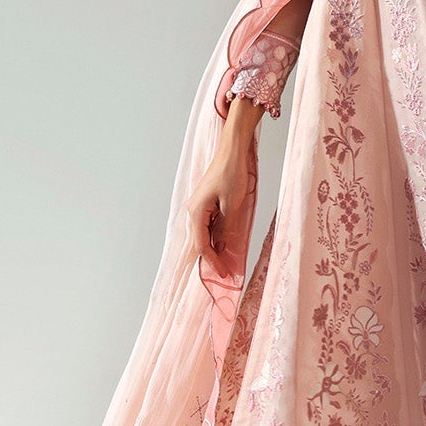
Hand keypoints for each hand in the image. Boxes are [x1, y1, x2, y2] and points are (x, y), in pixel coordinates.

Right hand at [187, 112, 258, 277]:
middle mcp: (193, 211)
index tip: (223, 275)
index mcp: (196, 212)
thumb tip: (220, 246)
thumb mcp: (232, 204)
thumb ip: (225, 228)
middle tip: (224, 273)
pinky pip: (208, 225)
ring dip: (213, 248)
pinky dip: (215, 237)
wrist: (232, 151)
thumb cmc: (232, 173)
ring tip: (225, 263)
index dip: (212, 262)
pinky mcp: (206, 203)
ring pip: (203, 234)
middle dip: (211, 259)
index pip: (201, 245)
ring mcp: (199, 207)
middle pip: (199, 241)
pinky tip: (224, 244)